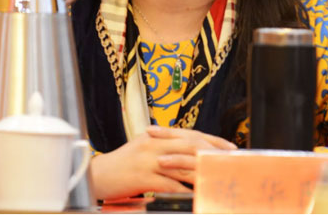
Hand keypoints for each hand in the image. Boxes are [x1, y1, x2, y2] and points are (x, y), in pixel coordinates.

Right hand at [90, 126, 235, 199]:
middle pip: (190, 144)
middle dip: (212, 151)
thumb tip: (186, 150)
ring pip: (182, 163)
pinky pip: (169, 183)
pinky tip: (194, 194)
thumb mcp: (144, 149)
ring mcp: (149, 160)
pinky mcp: (143, 176)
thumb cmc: (122, 165)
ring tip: (218, 177)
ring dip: (202, 171)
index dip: (211, 139)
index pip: (190, 134)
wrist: (98, 174)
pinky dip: (183, 189)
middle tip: (229, 160)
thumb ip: (164, 147)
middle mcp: (155, 144)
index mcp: (157, 136)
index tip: (228, 146)